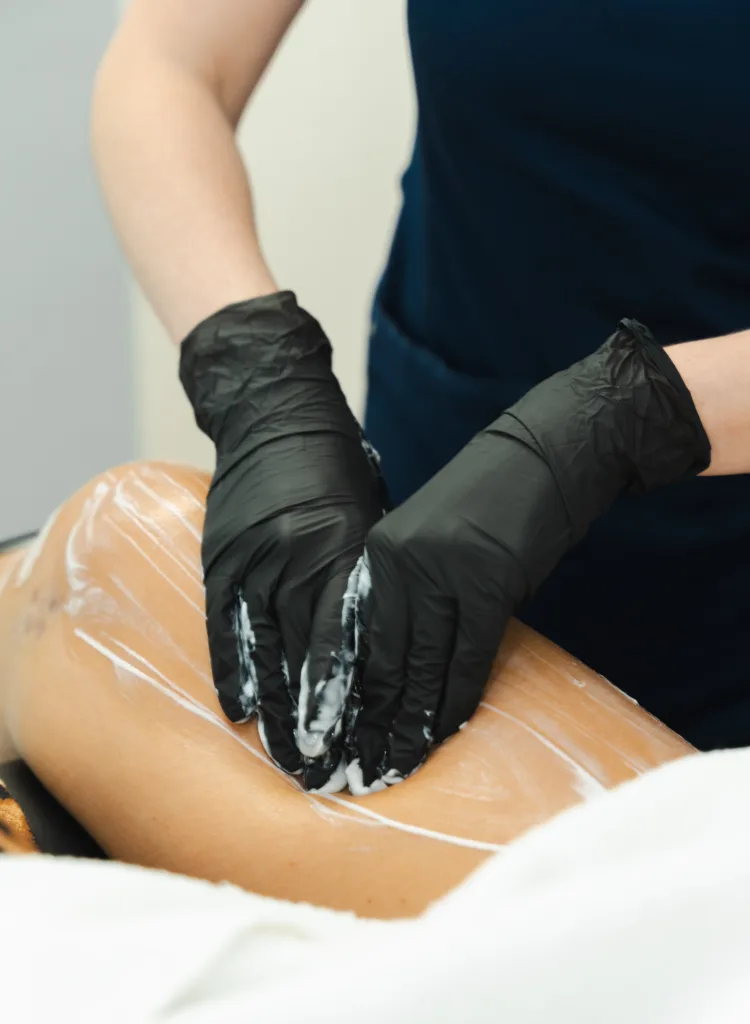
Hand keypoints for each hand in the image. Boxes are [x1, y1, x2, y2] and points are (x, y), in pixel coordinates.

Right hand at [180, 292, 385, 788]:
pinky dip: (235, 670)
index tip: (364, 743)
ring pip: (267, 653)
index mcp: (341, 550)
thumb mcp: (371, 519)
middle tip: (326, 775)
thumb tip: (385, 642)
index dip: (354, 699)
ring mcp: (252, 561)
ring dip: (277, 710)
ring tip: (288, 759)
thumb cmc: (336, 469)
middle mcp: (295, 560)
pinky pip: (226, 626)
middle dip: (317, 721)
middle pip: (307, 659)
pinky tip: (241, 711)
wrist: (275, 413)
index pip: (349, 642)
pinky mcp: (221, 558)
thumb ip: (370, 580)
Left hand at [345, 320, 710, 792]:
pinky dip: (456, 702)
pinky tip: (443, 734)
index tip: (331, 737)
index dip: (341, 694)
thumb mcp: (429, 544)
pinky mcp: (490, 584)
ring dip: (407, 726)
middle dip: (365, 723)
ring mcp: (444, 574)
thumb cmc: (487, 506)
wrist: (544, 457)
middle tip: (354, 771)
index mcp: (376, 555)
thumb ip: (404, 596)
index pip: (350, 639)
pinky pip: (468, 659)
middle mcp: (399, 564)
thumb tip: (392, 665)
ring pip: (419, 668)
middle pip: (378, 660)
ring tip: (393, 767)